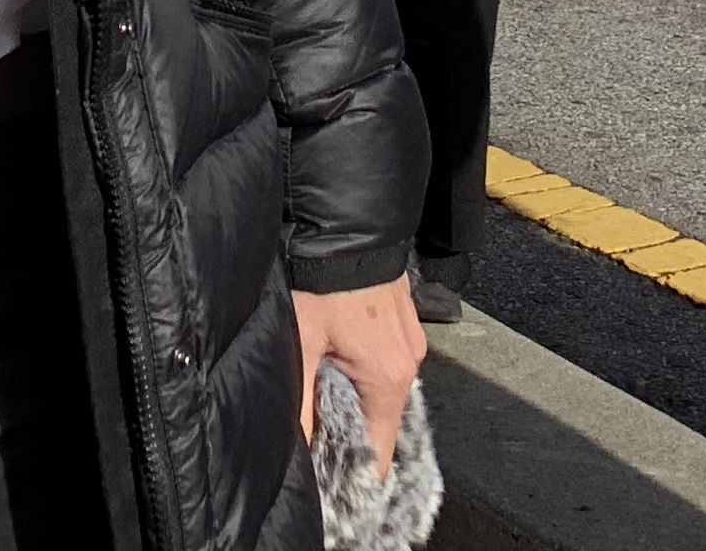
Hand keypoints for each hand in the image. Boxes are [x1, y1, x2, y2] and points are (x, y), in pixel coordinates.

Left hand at [295, 280, 426, 469]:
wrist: (347, 220)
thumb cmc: (324, 278)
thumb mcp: (303, 342)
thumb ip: (300, 402)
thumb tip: (295, 450)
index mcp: (389, 378)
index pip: (380, 450)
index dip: (356, 472)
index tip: (334, 483)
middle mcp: (408, 362)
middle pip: (379, 419)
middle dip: (348, 430)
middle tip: (314, 432)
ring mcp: (409, 339)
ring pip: (380, 386)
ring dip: (353, 393)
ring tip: (318, 390)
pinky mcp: (403, 318)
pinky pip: (384, 357)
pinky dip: (361, 365)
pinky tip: (333, 355)